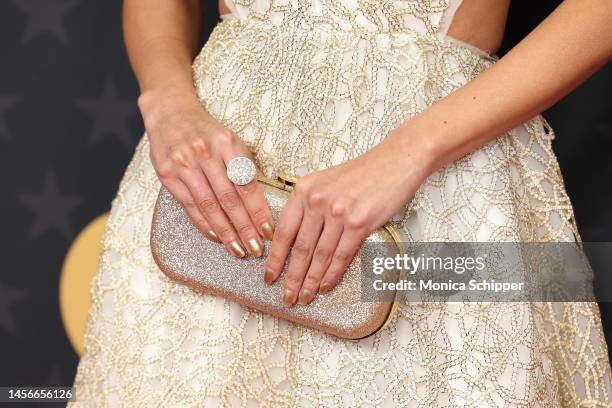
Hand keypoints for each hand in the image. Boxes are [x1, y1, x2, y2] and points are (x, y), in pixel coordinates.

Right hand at [139, 88, 274, 257]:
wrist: (170, 112)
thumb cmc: (207, 132)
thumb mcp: (230, 140)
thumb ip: (243, 167)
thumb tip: (261, 205)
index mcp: (227, 143)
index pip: (247, 184)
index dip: (259, 210)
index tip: (269, 231)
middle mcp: (205, 152)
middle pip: (229, 198)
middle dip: (245, 227)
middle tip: (256, 248)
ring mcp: (184, 163)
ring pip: (209, 205)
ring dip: (226, 232)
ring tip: (239, 249)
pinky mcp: (167, 173)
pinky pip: (189, 205)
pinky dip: (204, 224)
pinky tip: (217, 237)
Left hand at [263, 134, 430, 305]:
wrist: (396, 161)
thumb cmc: (362, 174)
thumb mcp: (325, 183)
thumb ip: (308, 207)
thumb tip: (295, 241)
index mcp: (303, 190)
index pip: (283, 231)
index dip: (275, 258)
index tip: (269, 276)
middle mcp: (316, 200)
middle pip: (299, 248)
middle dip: (291, 277)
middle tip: (286, 297)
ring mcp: (338, 212)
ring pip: (319, 256)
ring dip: (310, 281)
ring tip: (304, 298)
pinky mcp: (359, 222)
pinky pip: (341, 256)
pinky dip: (332, 275)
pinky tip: (324, 286)